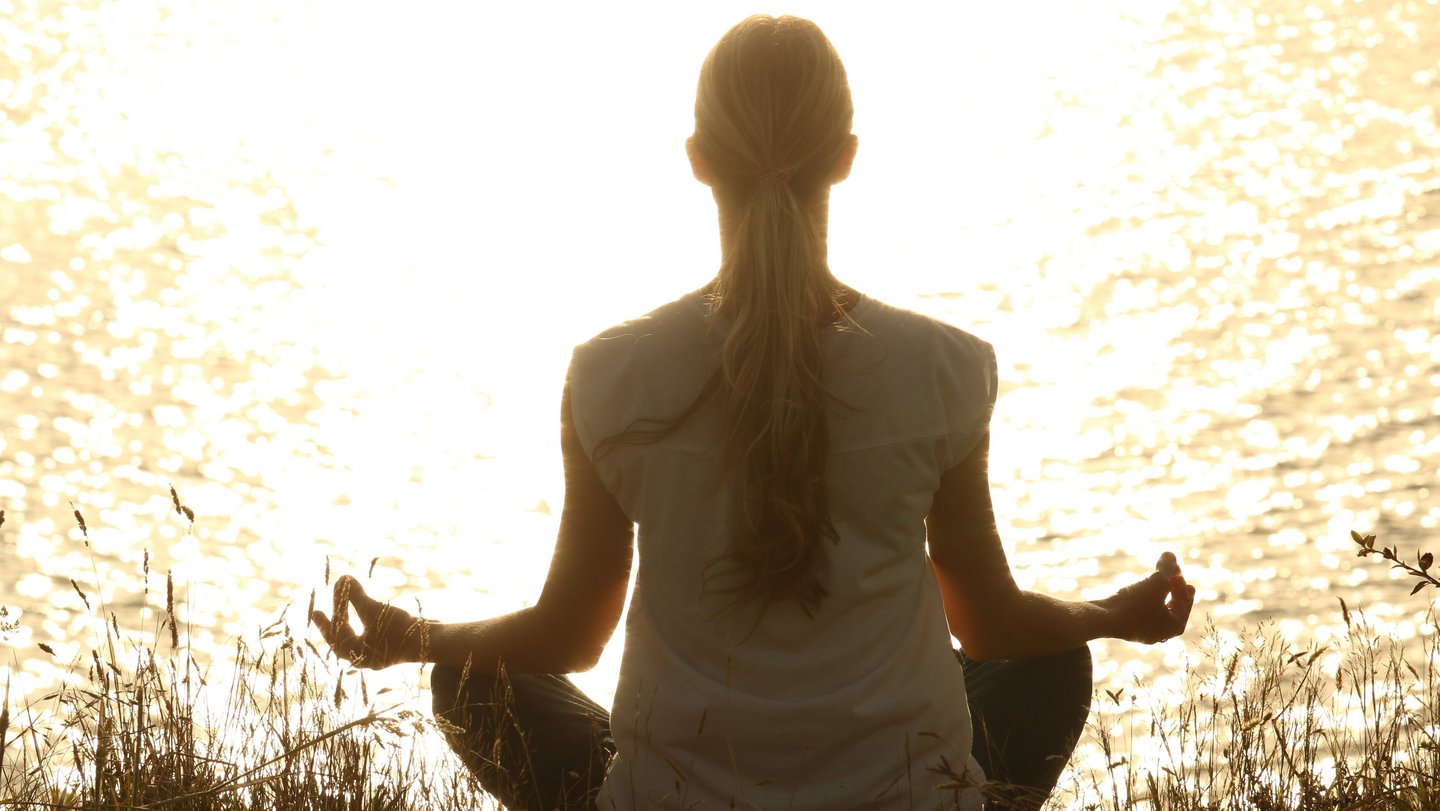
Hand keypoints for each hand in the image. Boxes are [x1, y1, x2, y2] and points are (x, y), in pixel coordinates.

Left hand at [310, 575, 427, 668]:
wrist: (431, 641)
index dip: (325, 624)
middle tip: (322, 611)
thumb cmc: (399, 629)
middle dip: (337, 622)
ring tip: (343, 609)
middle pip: (345, 640)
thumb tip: (342, 578)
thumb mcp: (374, 610)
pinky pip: (370, 636)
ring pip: (358, 639)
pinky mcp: (391, 648)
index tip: (316, 611)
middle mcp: (367, 659)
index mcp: (358, 656)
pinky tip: (366, 612)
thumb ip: (355, 596)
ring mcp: (380, 655)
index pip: (336, 639)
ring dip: (350, 622)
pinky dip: (364, 623)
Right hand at [1093, 552, 1196, 644]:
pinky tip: (1137, 589)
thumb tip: (1170, 554)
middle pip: (1172, 607)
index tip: (1173, 567)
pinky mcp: (1126, 626)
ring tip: (1154, 578)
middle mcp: (1160, 633)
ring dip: (1157, 591)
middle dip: (1173, 588)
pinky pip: (1141, 611)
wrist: (1103, 619)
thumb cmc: (1136, 604)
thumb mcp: (1157, 582)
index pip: (1184, 601)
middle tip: (1174, 574)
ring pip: (1155, 608)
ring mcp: (1142, 631)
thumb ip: (1167, 568)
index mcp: (1174, 626)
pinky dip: (1143, 598)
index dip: (1181, 581)